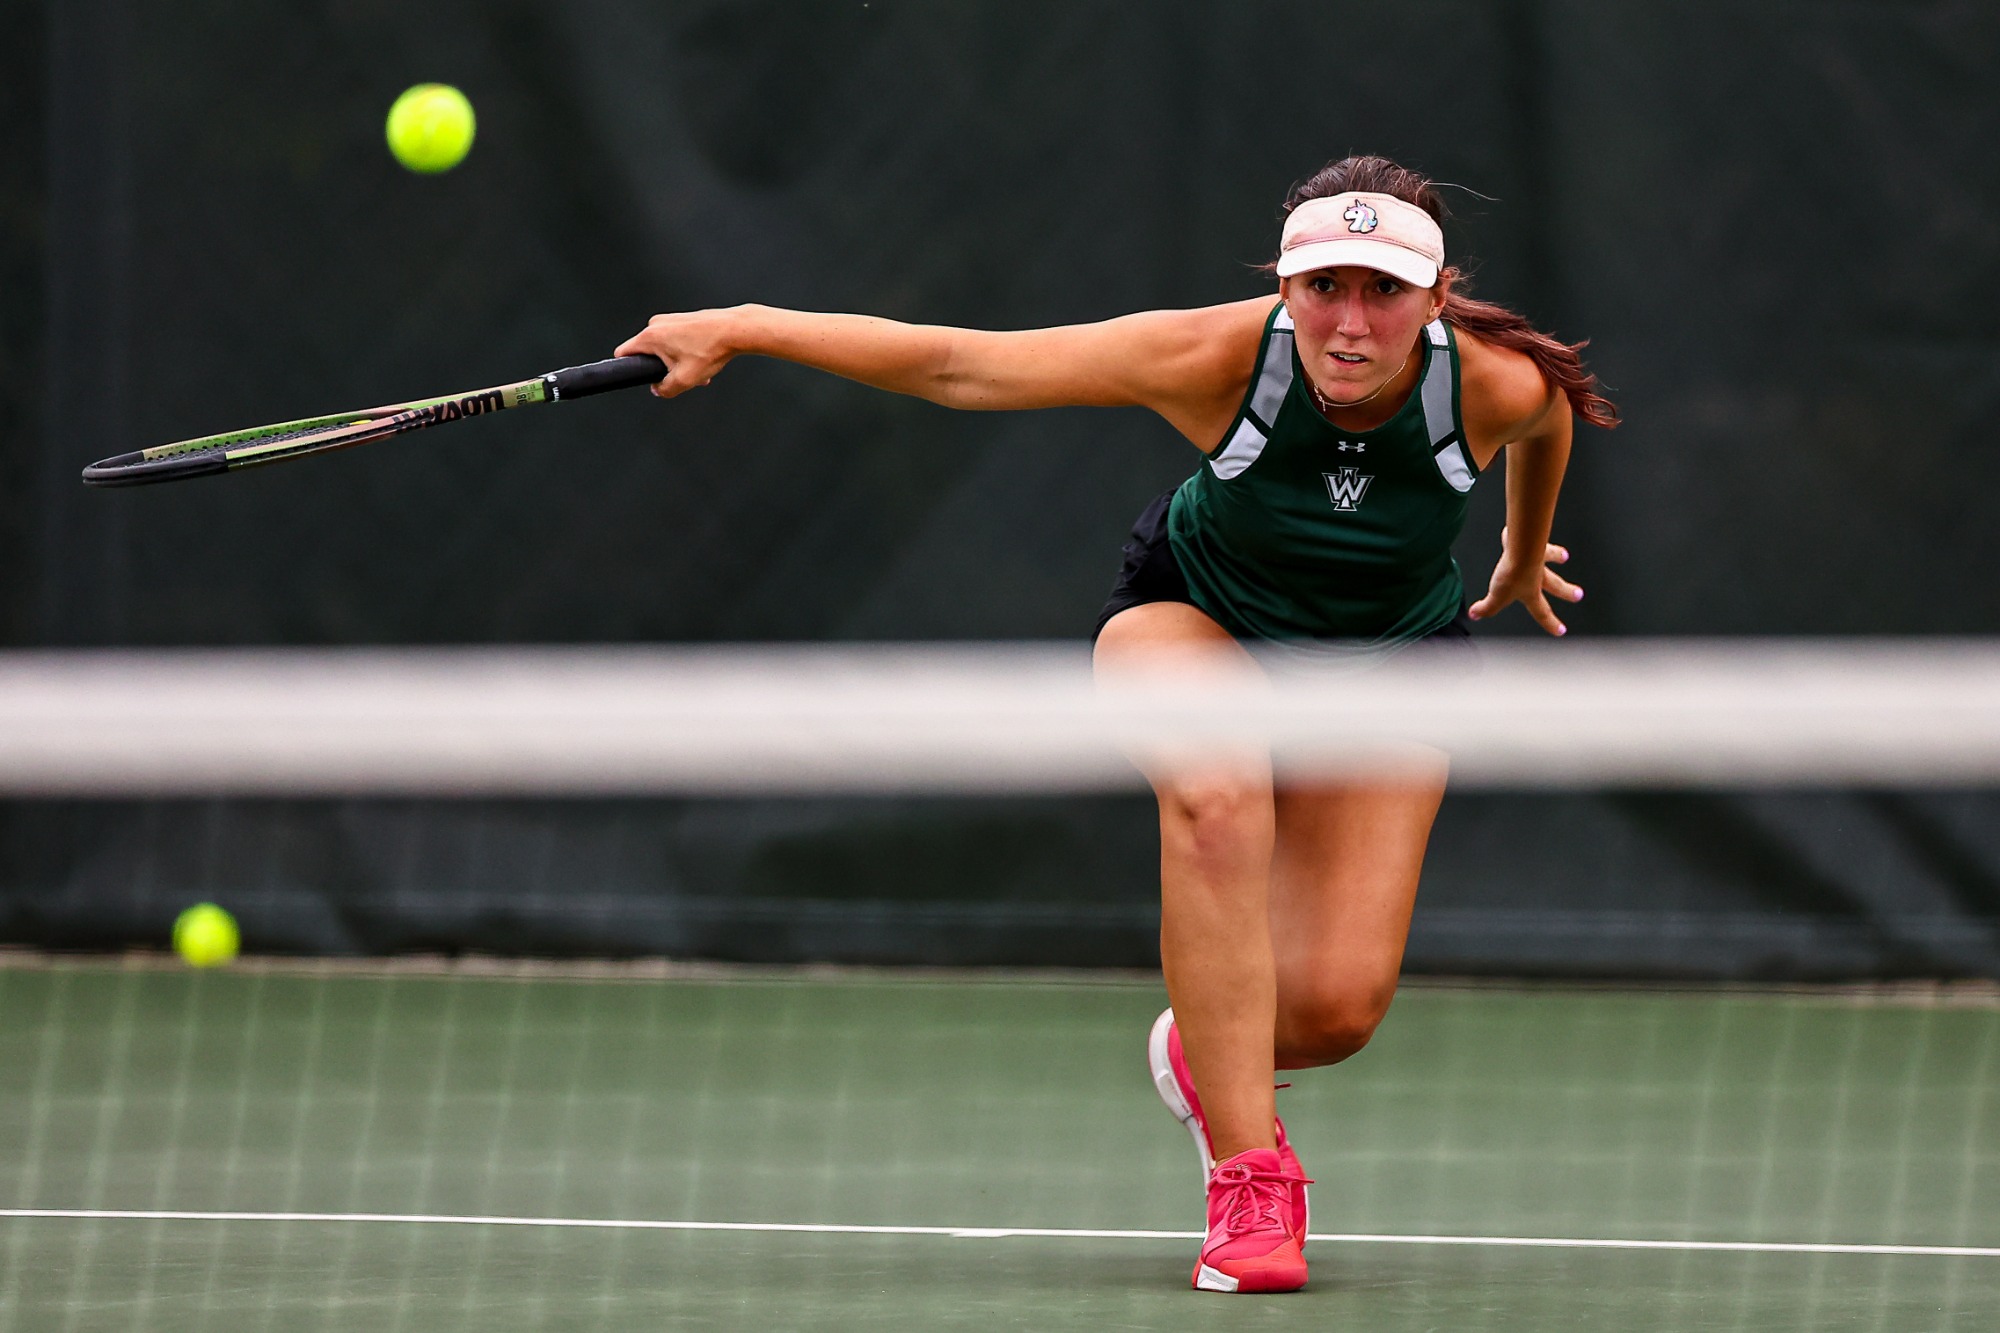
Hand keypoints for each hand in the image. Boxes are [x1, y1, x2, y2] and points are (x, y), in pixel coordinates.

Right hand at [613, 307, 748, 397]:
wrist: (734, 329)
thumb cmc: (710, 349)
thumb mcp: (684, 380)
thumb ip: (665, 389)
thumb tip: (658, 390)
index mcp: (650, 336)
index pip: (624, 353)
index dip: (628, 369)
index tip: (639, 377)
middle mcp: (657, 324)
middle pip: (648, 354)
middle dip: (663, 369)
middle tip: (683, 376)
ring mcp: (671, 319)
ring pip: (666, 349)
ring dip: (679, 363)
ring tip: (699, 369)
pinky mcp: (683, 319)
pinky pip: (677, 340)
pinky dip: (688, 352)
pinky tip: (704, 359)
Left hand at [1467, 528, 1582, 636]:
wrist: (1520, 549)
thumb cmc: (1512, 573)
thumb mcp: (1496, 597)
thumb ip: (1486, 607)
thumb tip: (1474, 615)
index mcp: (1532, 592)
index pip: (1542, 612)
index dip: (1550, 623)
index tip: (1561, 631)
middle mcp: (1537, 575)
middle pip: (1555, 585)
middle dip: (1566, 592)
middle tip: (1578, 594)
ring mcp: (1537, 557)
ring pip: (1550, 557)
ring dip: (1557, 556)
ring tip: (1564, 556)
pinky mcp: (1530, 540)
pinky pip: (1535, 538)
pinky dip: (1535, 535)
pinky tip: (1533, 531)